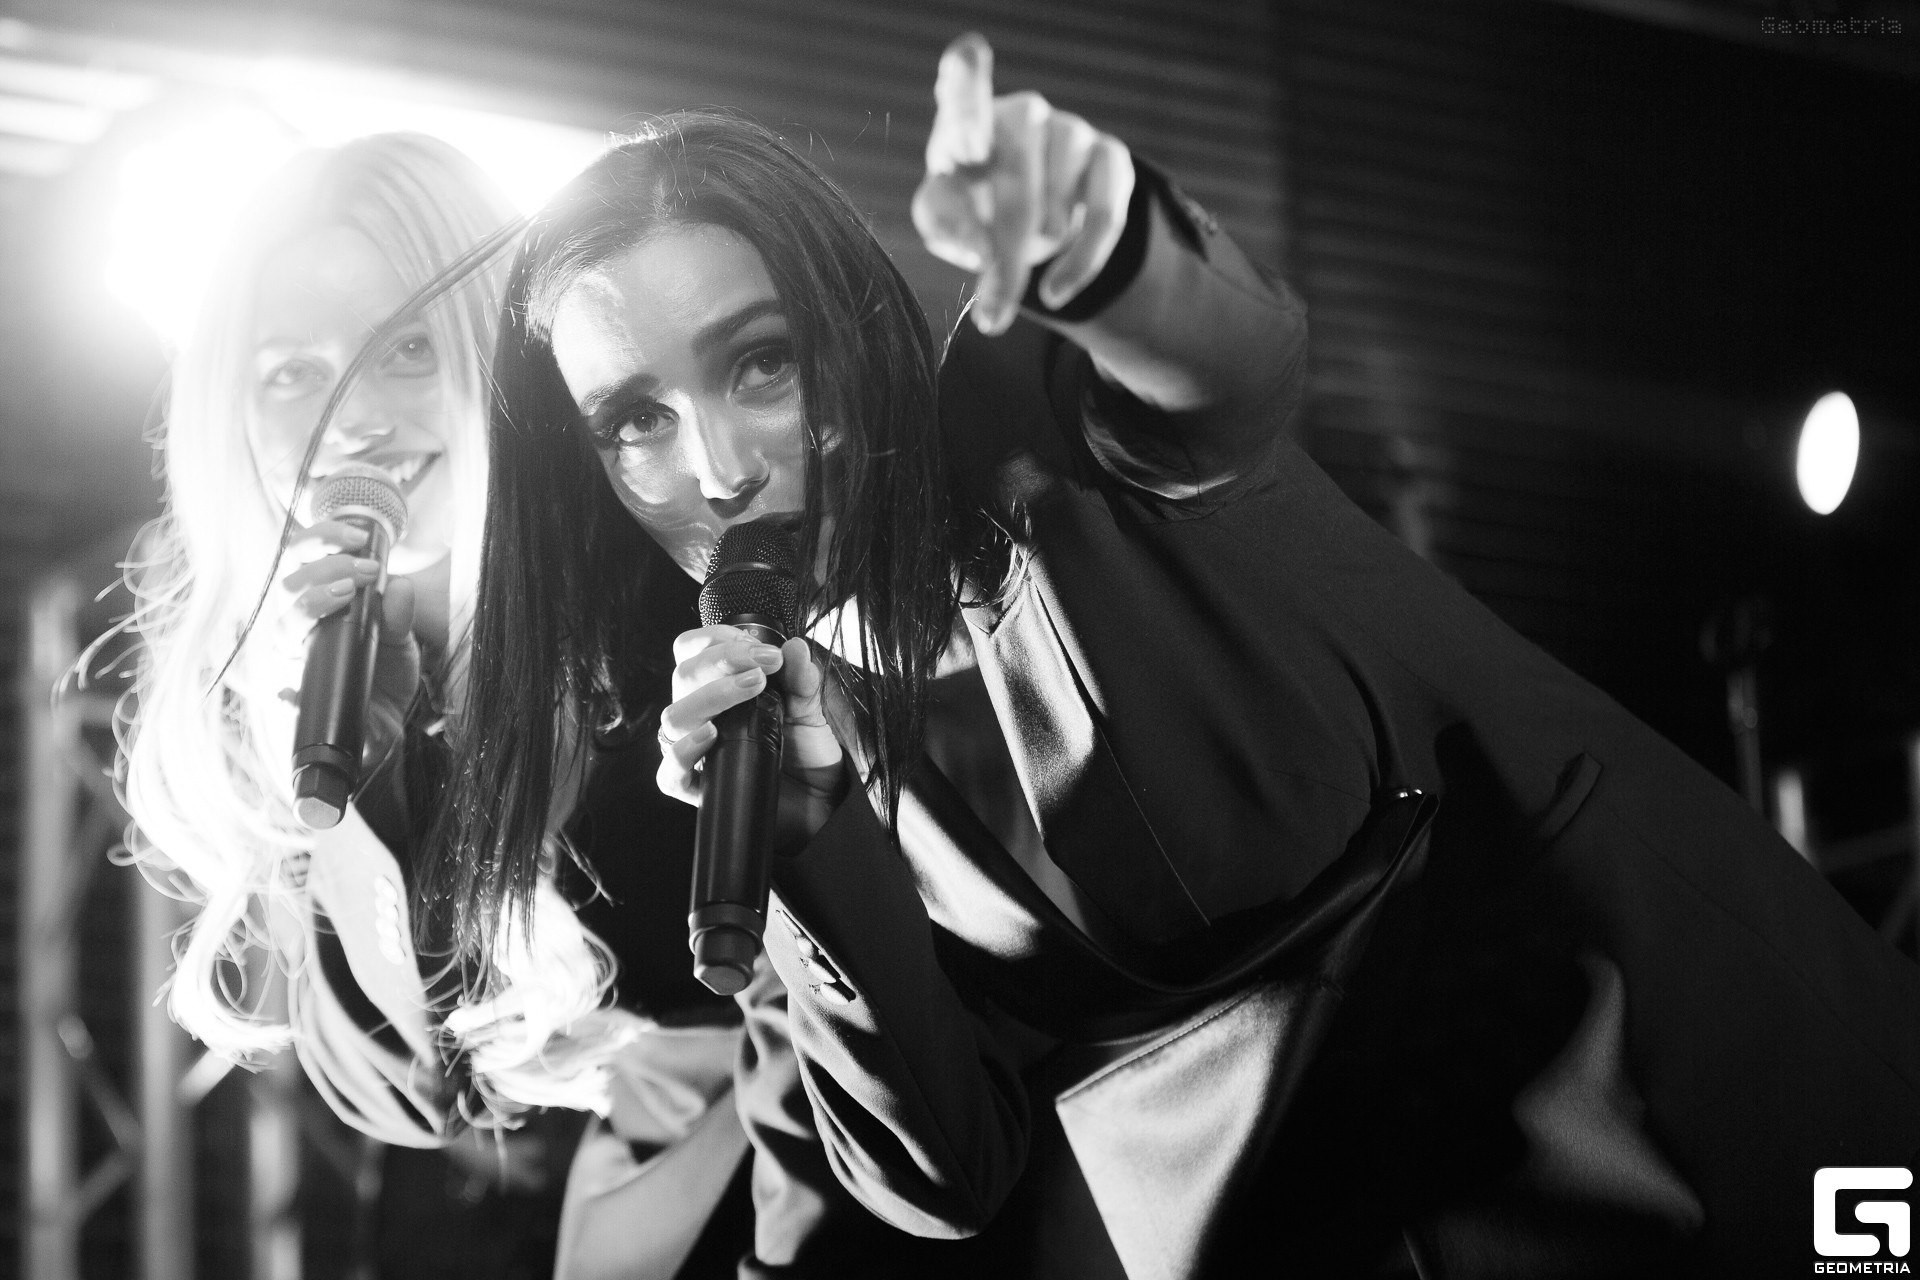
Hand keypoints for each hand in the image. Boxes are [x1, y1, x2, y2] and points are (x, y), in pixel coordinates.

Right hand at [268, 518, 420, 765]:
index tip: (357, 538)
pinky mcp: (297, 700)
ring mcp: (295, 661)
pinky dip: (290, 691)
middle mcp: (298, 627)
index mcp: (317, 601)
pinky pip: (284, 694)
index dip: (322, 539)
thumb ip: (398, 611)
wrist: (387, 721)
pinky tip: (296, 689)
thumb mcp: (401, 637)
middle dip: (326, 567)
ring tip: (344, 595)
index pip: (302, 557)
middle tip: (365, 572)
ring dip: (311, 604)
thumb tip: (397, 585)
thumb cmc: (384, 669)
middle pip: (289, 585)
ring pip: (282, 626)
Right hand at [657, 628, 845, 846]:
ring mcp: (698, 752)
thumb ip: (801, 679)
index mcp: (718, 687)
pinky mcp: (700, 789)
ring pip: (675, 717)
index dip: (716, 639)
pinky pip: (670, 774)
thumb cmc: (806, 753)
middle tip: (763, 667)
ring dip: (710, 696)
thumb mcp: (809, 710)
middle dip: (721, 662)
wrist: (820, 805)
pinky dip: (683, 753)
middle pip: (683, 677)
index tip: (756, 645)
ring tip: (750, 690)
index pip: (692, 651)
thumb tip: (794, 647)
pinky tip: (711, 736)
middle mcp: (702, 716)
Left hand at [913, 32, 1135, 335]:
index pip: (965, 83)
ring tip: (1027, 258)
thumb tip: (981, 247)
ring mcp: (1070, 130)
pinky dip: (1080, 263)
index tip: (968, 91)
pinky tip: (1058, 292)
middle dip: (1004, 262)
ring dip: (1039, 254)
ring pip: (1056, 212)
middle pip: (1013, 187)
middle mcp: (1020, 114)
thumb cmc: (972, 210)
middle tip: (992, 318)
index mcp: (964, 121)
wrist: (1030, 221)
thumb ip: (945, 224)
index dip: (968, 85)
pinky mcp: (1111, 157)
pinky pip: (1106, 216)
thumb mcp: (944, 221)